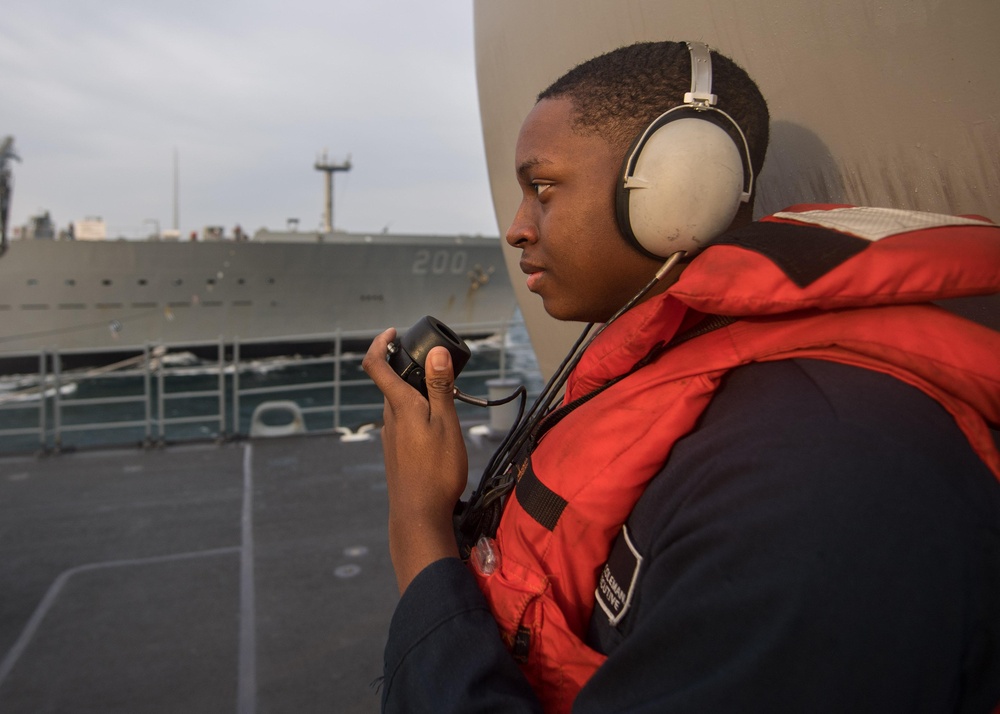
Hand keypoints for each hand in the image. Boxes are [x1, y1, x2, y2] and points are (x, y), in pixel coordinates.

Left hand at [362, 328, 468, 592]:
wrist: (419, 515)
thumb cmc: (436, 470)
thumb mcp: (446, 424)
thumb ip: (440, 388)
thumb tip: (436, 353)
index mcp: (400, 406)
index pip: (375, 365)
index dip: (379, 343)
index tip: (393, 332)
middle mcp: (389, 418)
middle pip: (392, 384)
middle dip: (411, 371)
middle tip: (439, 370)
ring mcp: (390, 437)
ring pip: (399, 404)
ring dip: (416, 395)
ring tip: (445, 402)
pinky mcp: (396, 452)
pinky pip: (403, 423)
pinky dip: (417, 415)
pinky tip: (437, 431)